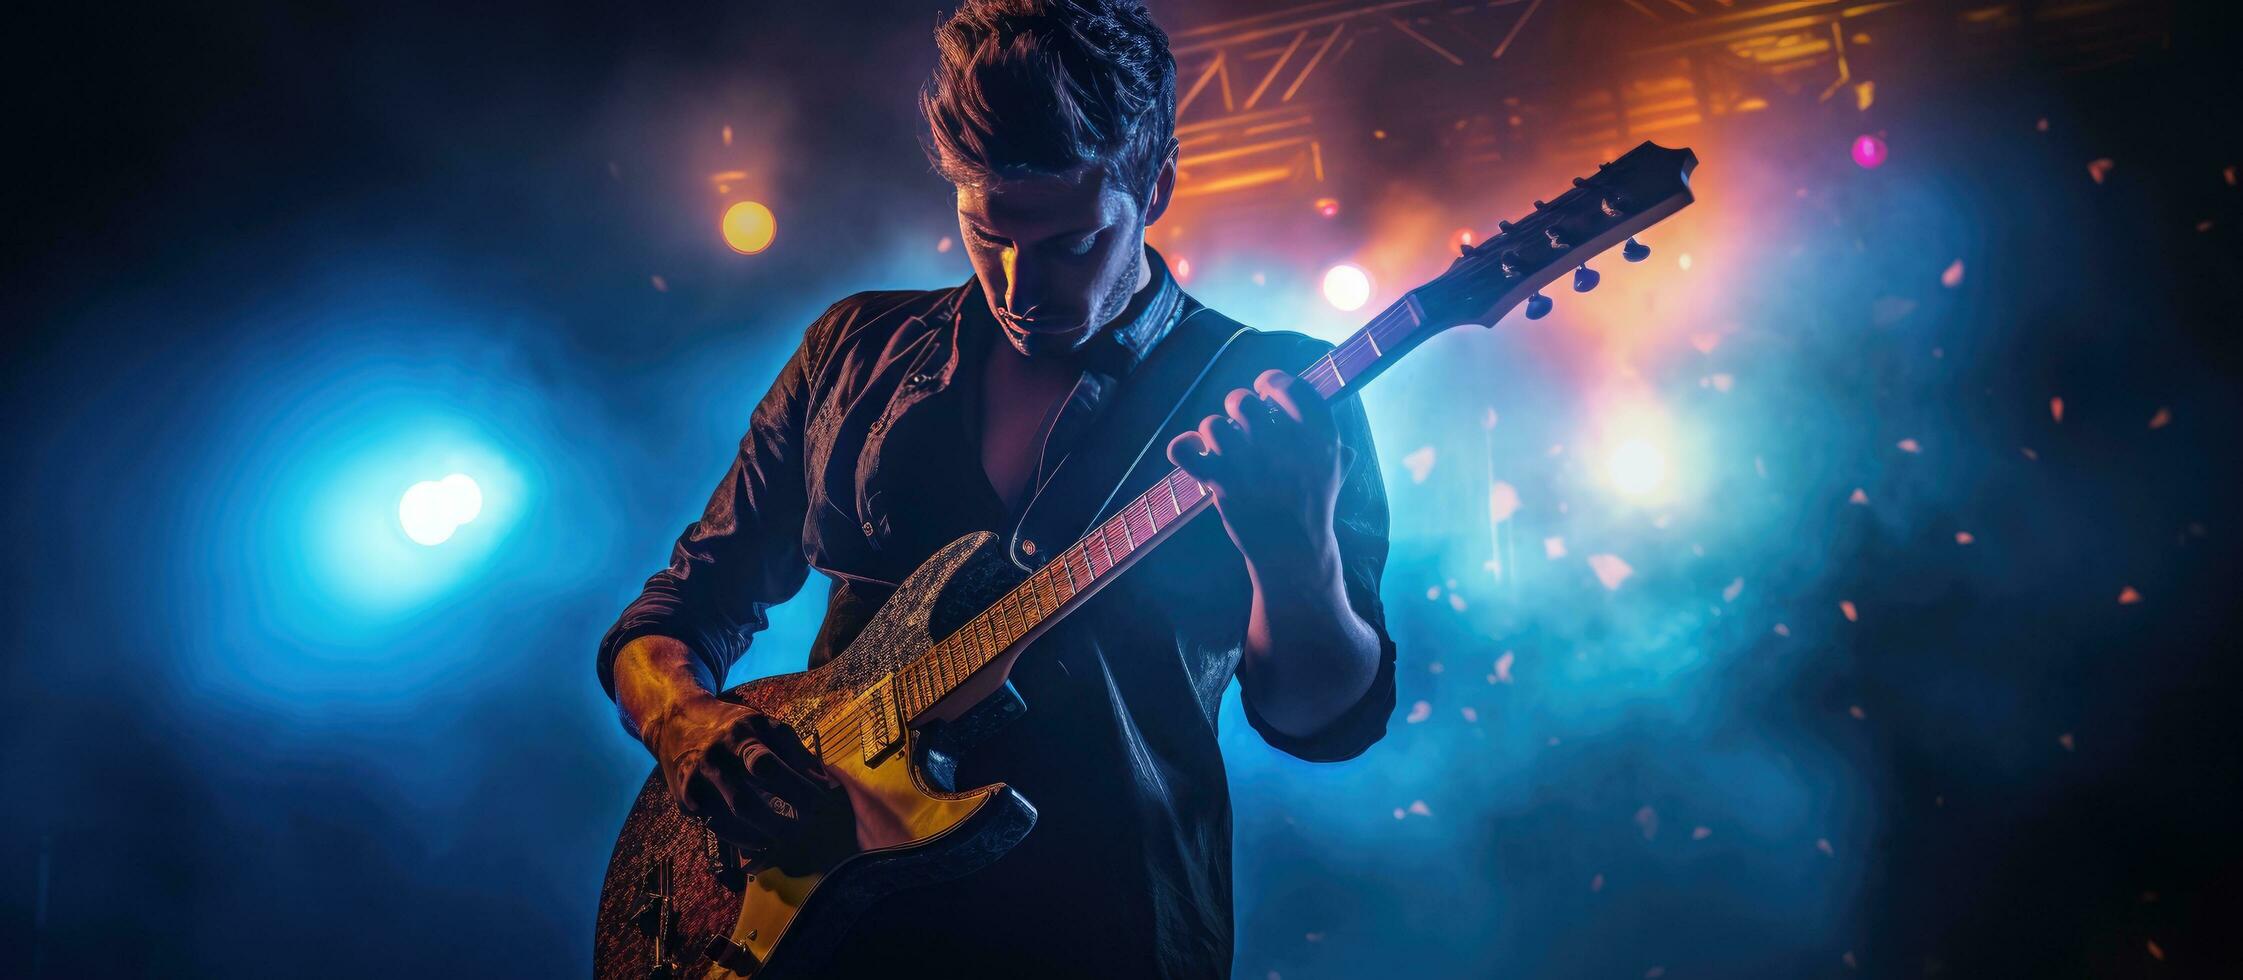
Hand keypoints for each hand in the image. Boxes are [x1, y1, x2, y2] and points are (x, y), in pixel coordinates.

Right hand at [646, 696, 845, 855]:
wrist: (675, 721)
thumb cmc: (733, 726)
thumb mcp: (762, 724)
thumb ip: (794, 750)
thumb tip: (825, 782)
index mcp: (740, 734)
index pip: (769, 767)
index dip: (797, 789)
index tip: (822, 805)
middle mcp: (714, 759)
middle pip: (744, 802)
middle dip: (778, 824)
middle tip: (805, 834)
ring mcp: (696, 782)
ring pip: (726, 823)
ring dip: (761, 836)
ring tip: (787, 843)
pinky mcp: (684, 800)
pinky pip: (716, 827)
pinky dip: (741, 838)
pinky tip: (761, 843)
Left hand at [1165, 369, 1343, 574]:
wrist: (1293, 552)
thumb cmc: (1311, 506)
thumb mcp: (1334, 468)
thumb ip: (1324, 434)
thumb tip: (1305, 401)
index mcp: (1319, 438)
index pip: (1290, 386)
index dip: (1271, 382)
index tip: (1265, 390)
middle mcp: (1284, 446)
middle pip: (1243, 402)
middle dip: (1237, 409)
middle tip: (1243, 428)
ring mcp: (1251, 465)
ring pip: (1212, 425)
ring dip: (1214, 434)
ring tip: (1224, 450)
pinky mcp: (1222, 485)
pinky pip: (1185, 448)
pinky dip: (1184, 446)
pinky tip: (1193, 450)